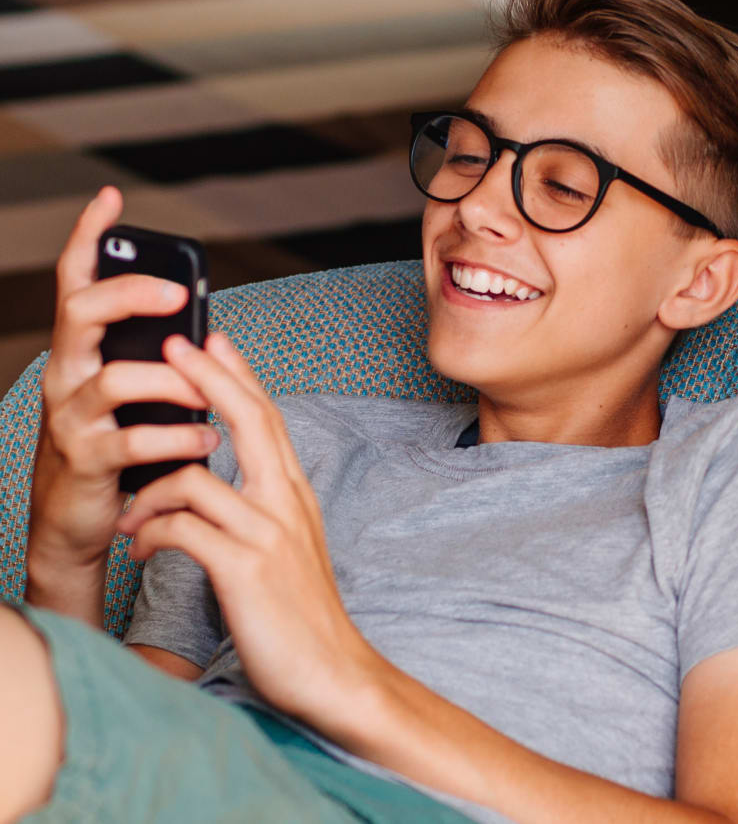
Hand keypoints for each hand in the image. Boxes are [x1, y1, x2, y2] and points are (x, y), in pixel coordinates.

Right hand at [29, 188, 217, 575]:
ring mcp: (70, 417)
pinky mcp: (85, 460)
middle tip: (175, 294)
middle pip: (82, 312)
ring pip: (116, 379)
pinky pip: (132, 440)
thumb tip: (199, 332)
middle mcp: (65, 375)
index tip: (112, 197)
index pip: (76, 283)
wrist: (76, 518)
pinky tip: (206, 441)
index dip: (89, 238)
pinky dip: (178, 438)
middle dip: (129, 293)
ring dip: (174, 383)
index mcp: (80, 352)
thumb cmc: (113, 445)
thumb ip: (150, 361)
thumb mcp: (128, 396)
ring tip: (210, 399)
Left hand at [120, 333, 379, 732]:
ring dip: (151, 489)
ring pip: (197, 477)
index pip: (268, 417)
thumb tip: (220, 481)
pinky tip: (143, 550)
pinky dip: (152, 532)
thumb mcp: (288, 544)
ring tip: (130, 515)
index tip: (214, 340)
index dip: (239, 375)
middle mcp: (286, 502)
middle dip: (209, 377)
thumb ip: (261, 507)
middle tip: (175, 345)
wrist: (334, 669)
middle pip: (249, 419)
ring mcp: (268, 533)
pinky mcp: (245, 569)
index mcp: (295, 493)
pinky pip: (183, 529)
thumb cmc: (301, 609)